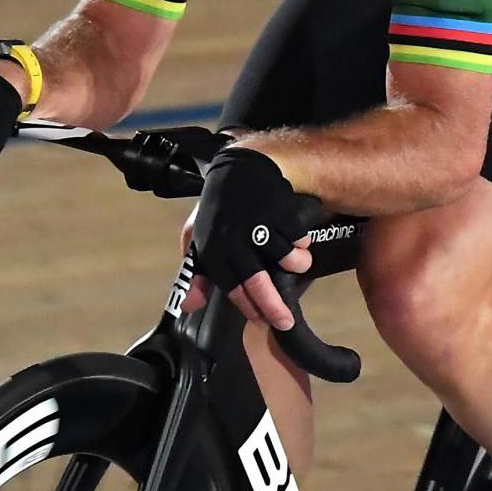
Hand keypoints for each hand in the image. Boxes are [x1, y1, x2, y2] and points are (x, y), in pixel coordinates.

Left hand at [190, 147, 315, 328]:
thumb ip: (196, 274)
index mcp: (211, 248)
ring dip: (297, 265)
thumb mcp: (199, 238)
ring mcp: (259, 225)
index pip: (232, 287)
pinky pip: (300, 239)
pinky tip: (298, 240)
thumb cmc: (220, 209)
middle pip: (257, 281)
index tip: (262, 321)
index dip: (249, 307)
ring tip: (299, 264)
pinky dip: (303, 244)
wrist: (241, 168)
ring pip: (286, 260)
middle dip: (273, 306)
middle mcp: (234, 239)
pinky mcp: (280, 212)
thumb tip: (189, 307)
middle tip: (285, 322)